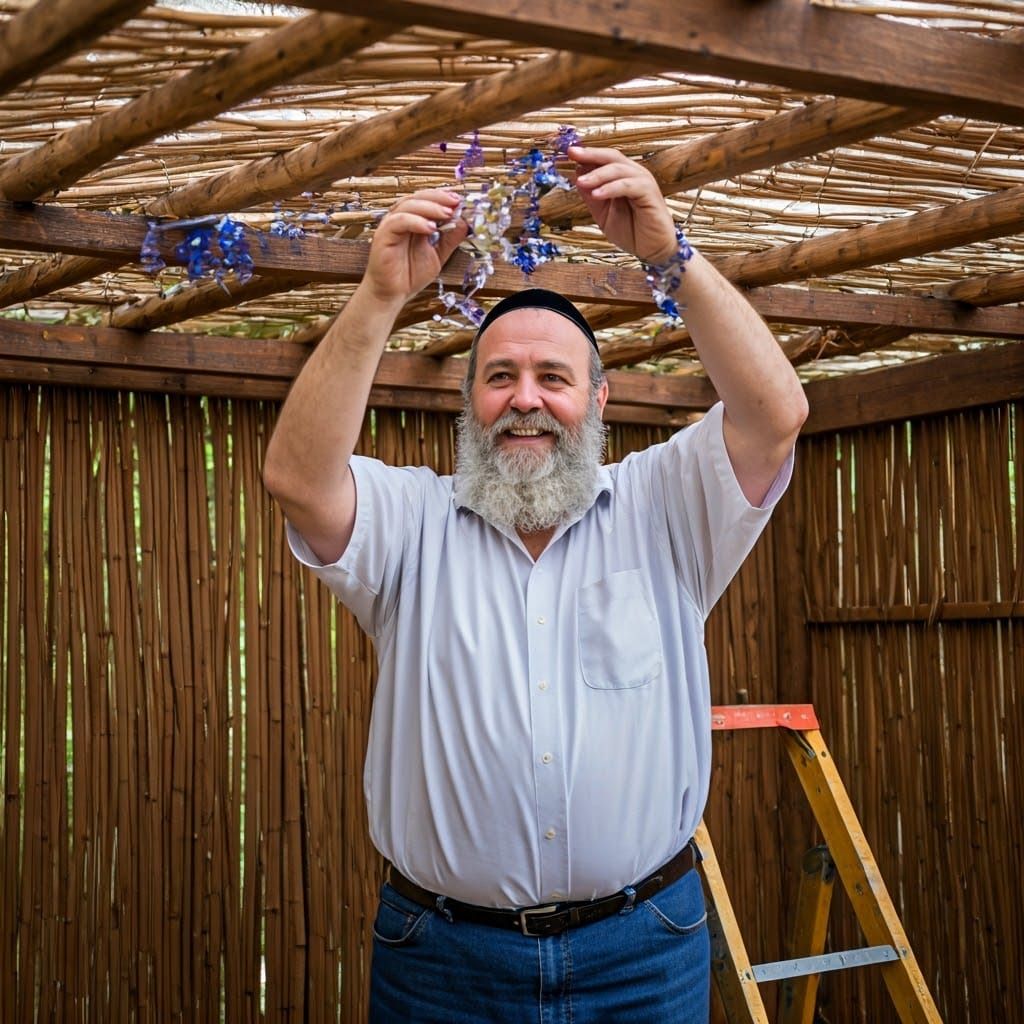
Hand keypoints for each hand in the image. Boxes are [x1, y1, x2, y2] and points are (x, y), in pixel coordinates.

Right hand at [361, 189, 467, 305]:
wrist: (392, 295)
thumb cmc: (409, 275)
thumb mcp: (438, 254)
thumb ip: (450, 239)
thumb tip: (465, 222)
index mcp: (412, 221)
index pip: (427, 200)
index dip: (443, 197)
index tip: (460, 201)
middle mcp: (400, 219)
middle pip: (418, 197)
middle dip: (439, 198)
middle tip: (456, 202)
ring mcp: (391, 226)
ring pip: (408, 205)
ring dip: (430, 207)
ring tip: (447, 214)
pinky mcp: (383, 236)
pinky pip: (399, 222)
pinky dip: (416, 221)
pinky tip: (430, 228)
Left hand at [570, 146, 676, 264]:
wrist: (652, 250)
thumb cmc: (631, 231)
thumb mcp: (603, 213)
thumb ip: (591, 196)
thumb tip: (577, 177)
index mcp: (623, 176)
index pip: (604, 159)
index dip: (586, 154)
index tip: (567, 153)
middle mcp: (634, 174)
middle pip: (611, 156)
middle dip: (590, 154)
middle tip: (572, 153)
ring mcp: (643, 182)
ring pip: (619, 169)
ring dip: (598, 175)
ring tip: (581, 182)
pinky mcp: (650, 194)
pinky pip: (628, 186)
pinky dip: (611, 188)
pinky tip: (597, 194)